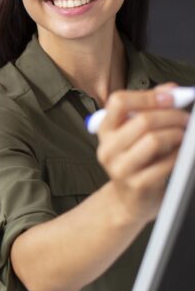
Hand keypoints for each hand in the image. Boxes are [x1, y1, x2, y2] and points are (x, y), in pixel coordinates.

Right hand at [96, 84, 189, 223]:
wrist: (129, 200)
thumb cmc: (135, 162)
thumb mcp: (134, 134)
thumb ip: (149, 109)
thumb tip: (171, 89)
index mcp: (105, 130)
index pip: (118, 102)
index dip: (147, 96)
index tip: (170, 97)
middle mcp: (108, 148)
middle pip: (142, 120)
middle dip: (171, 116)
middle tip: (186, 118)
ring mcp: (120, 167)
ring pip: (154, 140)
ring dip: (177, 134)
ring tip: (184, 135)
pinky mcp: (137, 184)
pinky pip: (165, 162)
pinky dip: (179, 154)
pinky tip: (180, 153)